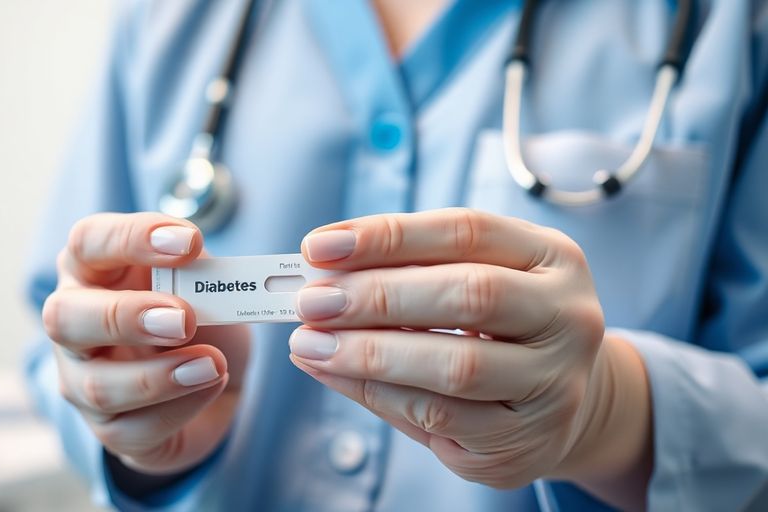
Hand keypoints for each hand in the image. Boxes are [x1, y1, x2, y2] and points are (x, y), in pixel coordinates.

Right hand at [43, 212, 248, 474]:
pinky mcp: (110, 429)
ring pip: (97, 386)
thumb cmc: (199, 313)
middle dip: (126, 317)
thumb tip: (198, 263)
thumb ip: (198, 268)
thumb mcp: (204, 280)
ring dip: (159, 377)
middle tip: (185, 319)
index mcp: (92, 268)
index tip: (189, 242)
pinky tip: (212, 384)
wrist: (218, 377)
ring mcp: (82, 380)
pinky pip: (133, 429)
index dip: (132, 238)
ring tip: (213, 364)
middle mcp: (73, 321)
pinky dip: (180, 408)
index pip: (89, 242)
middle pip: (65, 317)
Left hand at [289, 209, 650, 506]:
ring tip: (309, 343)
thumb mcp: (470, 278)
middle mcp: (568, 316)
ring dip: (369, 353)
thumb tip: (320, 272)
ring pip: (456, 366)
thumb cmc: (497, 326)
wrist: (562, 402)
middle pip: (469, 296)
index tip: (319, 246)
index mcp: (552, 256)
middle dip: (377, 296)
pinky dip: (377, 393)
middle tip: (311, 301)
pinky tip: (335, 374)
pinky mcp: (526, 439)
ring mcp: (556, 384)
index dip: (388, 236)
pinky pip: (440, 416)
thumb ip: (407, 270)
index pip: (466, 231)